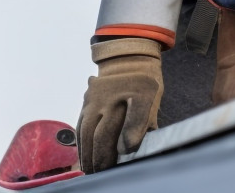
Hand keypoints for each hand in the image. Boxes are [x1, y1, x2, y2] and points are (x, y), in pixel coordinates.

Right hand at [76, 37, 163, 172]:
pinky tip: (86, 157)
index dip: (131, 136)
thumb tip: (131, 150)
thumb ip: (146, 125)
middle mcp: (115, 92)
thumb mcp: (153, 103)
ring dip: (88, 154)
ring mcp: (97, 95)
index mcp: (141, 91)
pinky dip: (82, 143)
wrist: (130, 62)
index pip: (136, 115)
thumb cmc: (145, 89)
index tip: (126, 151)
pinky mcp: (86, 99)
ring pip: (87, 131)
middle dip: (102, 156)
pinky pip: (81, 125)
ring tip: (92, 169)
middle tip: (103, 172)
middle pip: (103, 131)